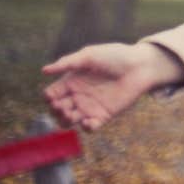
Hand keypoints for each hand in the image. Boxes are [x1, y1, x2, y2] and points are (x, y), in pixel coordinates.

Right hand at [42, 42, 183, 131]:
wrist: (140, 65)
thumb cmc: (115, 56)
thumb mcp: (89, 55)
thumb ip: (68, 63)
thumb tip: (44, 70)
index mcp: (72, 80)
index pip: (52, 94)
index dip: (49, 97)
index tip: (53, 96)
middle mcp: (78, 95)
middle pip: (57, 109)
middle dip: (55, 111)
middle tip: (62, 106)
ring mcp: (90, 106)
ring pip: (70, 121)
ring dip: (65, 122)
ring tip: (71, 115)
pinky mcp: (104, 115)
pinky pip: (90, 127)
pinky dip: (87, 128)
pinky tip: (88, 122)